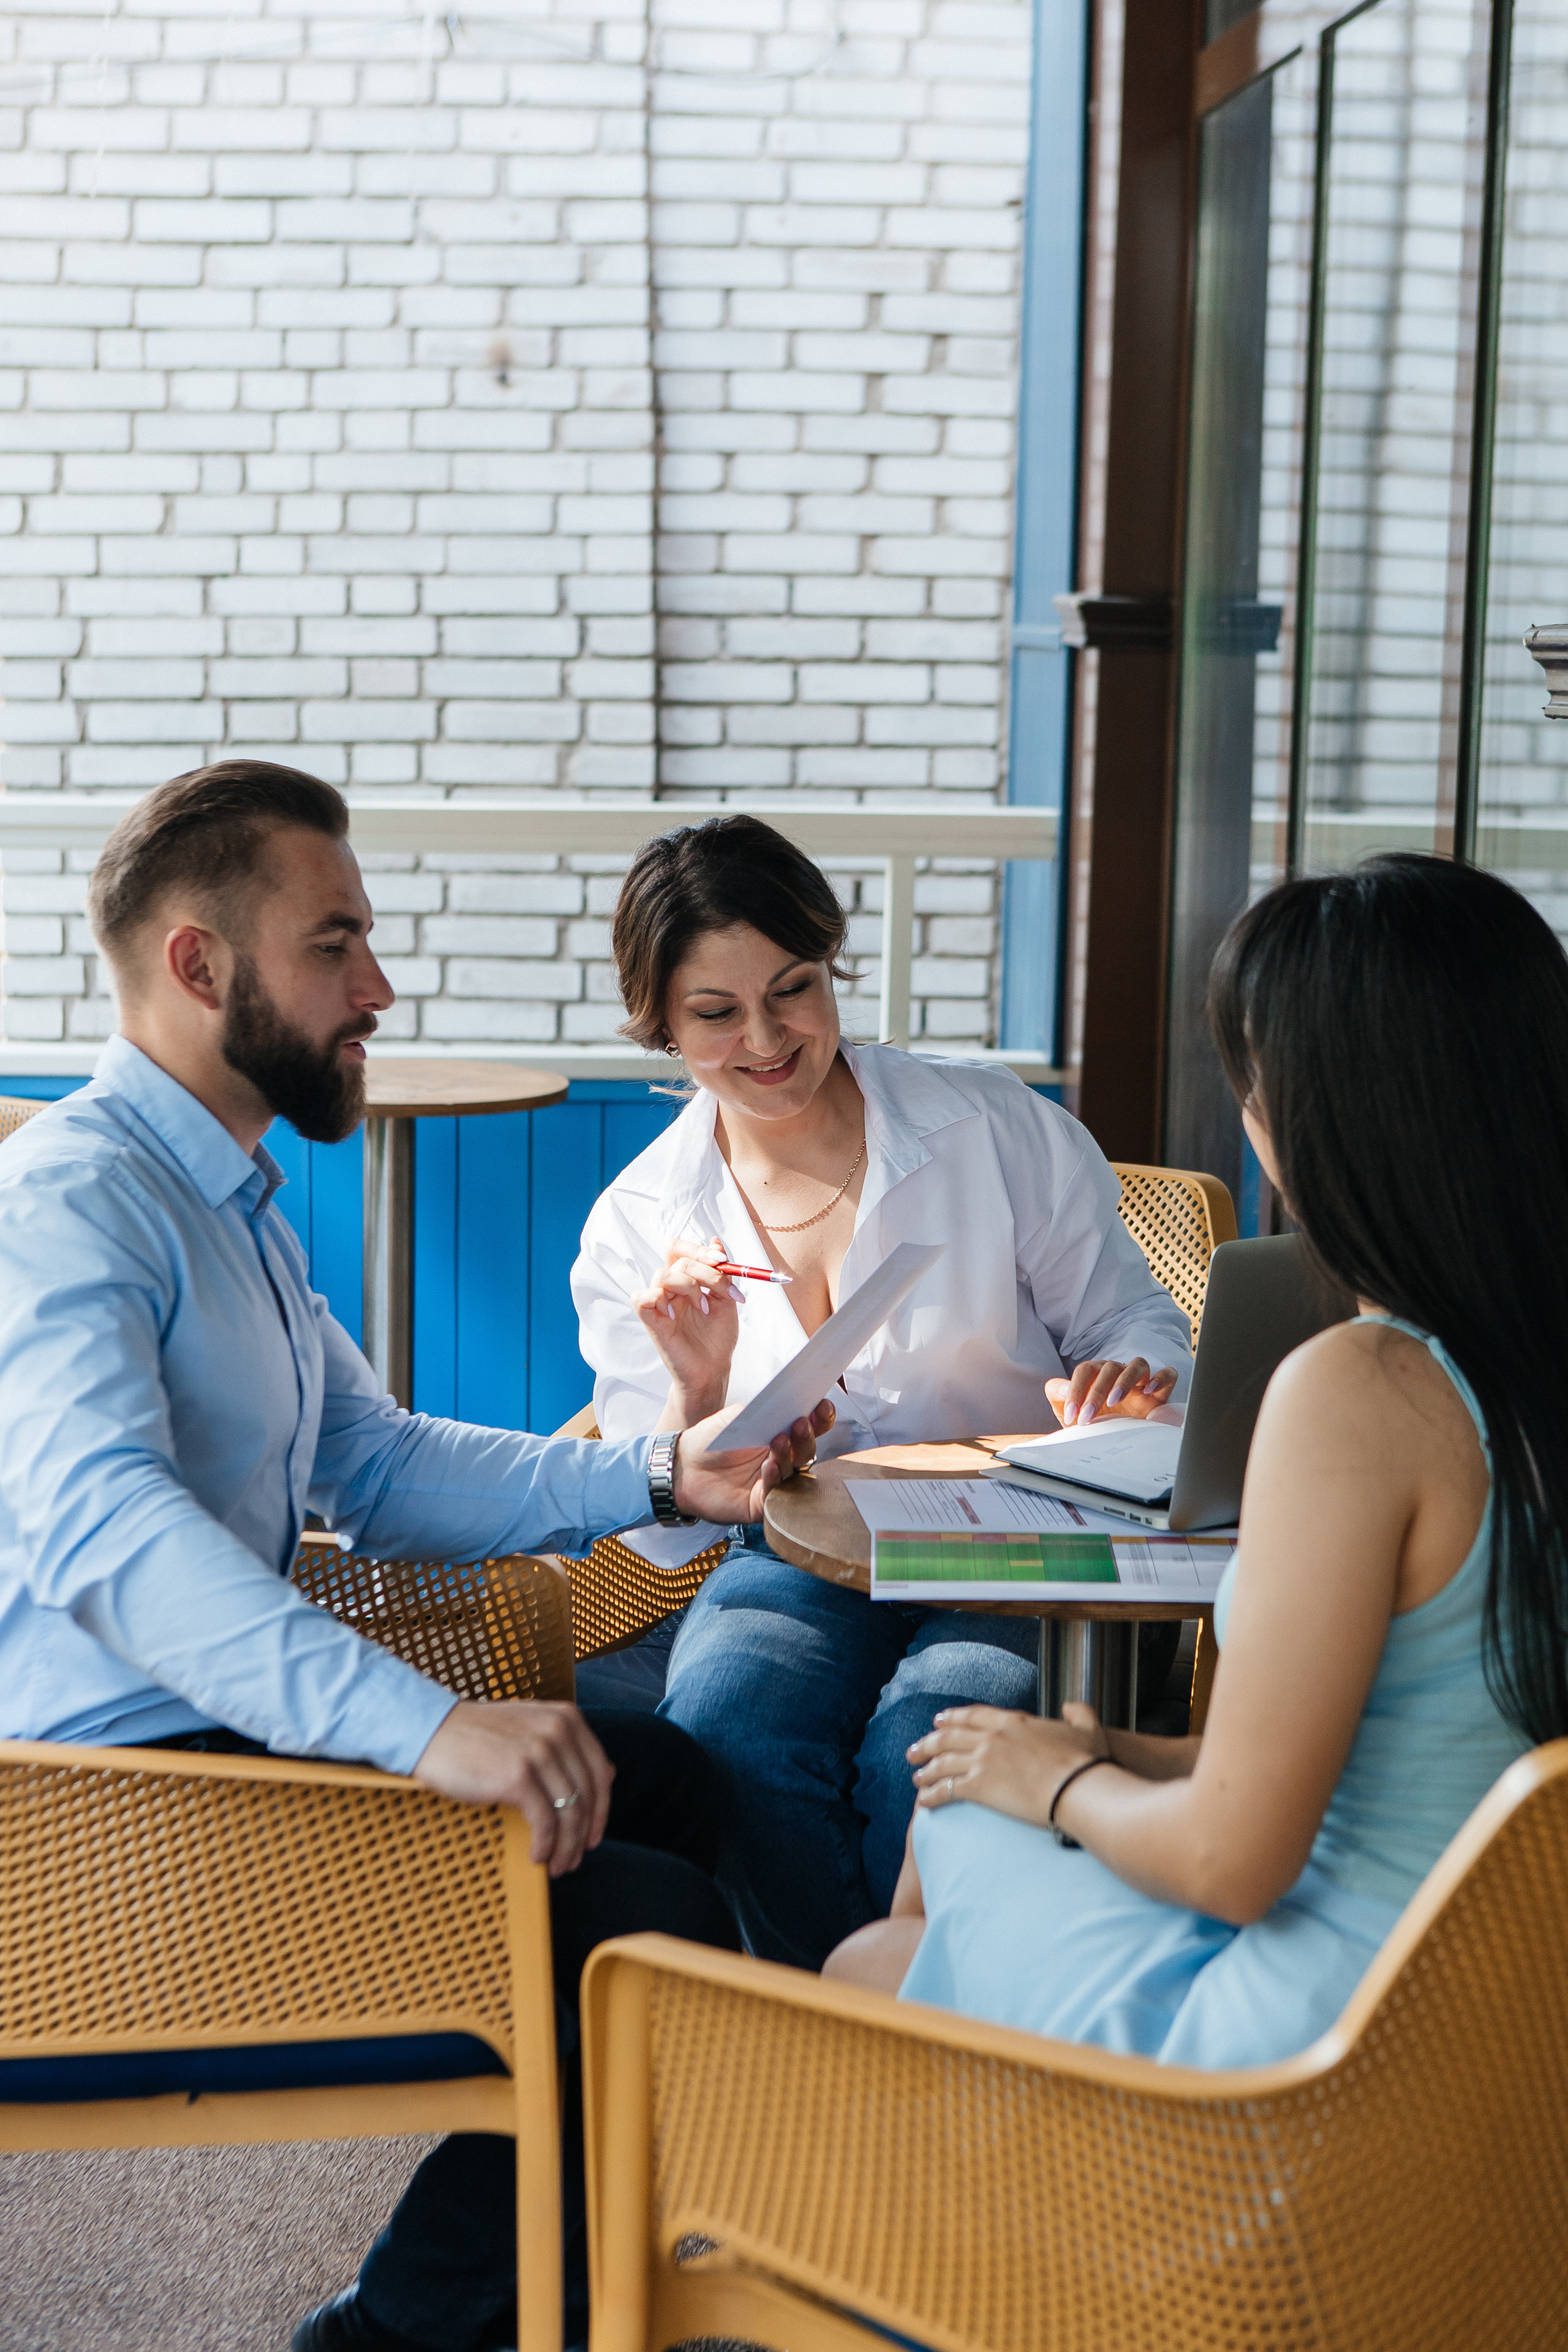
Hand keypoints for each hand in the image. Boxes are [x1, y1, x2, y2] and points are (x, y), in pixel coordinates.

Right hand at [413, 1698, 614, 1875]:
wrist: (432, 1731)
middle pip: (587, 1796)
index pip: (600, 1771)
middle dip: (584, 1835)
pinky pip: (544, 1822)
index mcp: (566, 1718)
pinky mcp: (516, 1776)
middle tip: (574, 1859)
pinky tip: (537, 1857)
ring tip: (557, 1866)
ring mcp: (538, 1752)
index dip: (601, 1810)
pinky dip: (545, 1846)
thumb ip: (567, 1746)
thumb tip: (609, 1775)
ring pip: (569, 1813)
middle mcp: (558, 1732)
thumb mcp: (531, 1727)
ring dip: (566, 1847)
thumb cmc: (479, 1735)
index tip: (593, 1835)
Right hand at [633, 1236, 741, 1419]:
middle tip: (724, 1292)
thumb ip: (721, 1271)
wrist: (714, 1369)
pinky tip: (676, 1315)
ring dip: (690, 1286)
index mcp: (686, 1280)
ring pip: (663, 1275)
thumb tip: (716, 1240)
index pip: (679, 1249)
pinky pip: (642, 1297)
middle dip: (707, 1272)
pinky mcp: (650, 1321)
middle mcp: (670, 1289)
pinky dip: (660, 1300)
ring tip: (704, 1308)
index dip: (698, 1248)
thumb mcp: (727, 1299)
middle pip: (678, 1259)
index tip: (721, 1259)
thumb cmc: (717, 1337)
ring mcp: (659, 1304)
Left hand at [672, 1397, 835, 1522]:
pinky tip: (769, 1466)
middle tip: (801, 1423)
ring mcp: (772, 1483)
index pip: (809, 1428)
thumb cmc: (709, 1441)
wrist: (682, 1466)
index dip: (819, 1418)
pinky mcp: (760, 1504)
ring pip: (793, 1471)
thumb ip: (763, 1411)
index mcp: (778, 1436)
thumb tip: (788, 1403)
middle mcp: (780, 1460)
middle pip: (807, 1450)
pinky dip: (774, 1478)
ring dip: (789, 1454)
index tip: (822, 1405)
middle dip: (807, 1436)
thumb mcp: (737, 1417)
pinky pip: (774, 1493)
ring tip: (779, 1440)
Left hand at [907, 1700, 1110, 1829]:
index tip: (939, 1721)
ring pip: (943, 1762)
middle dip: (928, 1743)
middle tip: (915, 1750)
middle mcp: (992, 1737)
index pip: (974, 1715)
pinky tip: (923, 1801)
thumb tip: (1071, 1707)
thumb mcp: (1087, 1728)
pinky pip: (947, 1789)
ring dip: (926, 1769)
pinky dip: (932, 1794)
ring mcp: (983, 1760)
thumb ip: (1078, 1712)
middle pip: (949, 1737)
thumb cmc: (1086, 1762)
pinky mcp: (979, 1786)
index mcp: (1013, 1721)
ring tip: (916, 1777)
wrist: (1078, 1787)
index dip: (953, 1718)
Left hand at [1045, 1357, 1177, 1427]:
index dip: (1076, 1389)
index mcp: (1096, 1374)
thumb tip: (1064, 1387)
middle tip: (1087, 1417)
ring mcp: (1140, 1381)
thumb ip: (1058, 1395)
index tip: (1071, 1415)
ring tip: (1114, 1401)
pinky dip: (1161, 1378)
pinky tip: (1149, 1391)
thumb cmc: (1092, 1422)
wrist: (1116, 1444)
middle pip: (1109, 1368)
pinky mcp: (1160, 1393)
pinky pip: (1168, 1374)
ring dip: (1125, 1380)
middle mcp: (1118, 1373)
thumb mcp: (1070, 1413)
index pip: (1086, 1370)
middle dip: (1096, 1392)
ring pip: (1138, 1365)